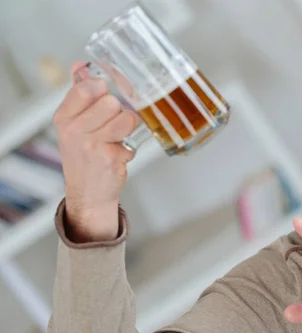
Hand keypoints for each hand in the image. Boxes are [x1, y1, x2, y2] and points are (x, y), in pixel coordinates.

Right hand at [53, 61, 137, 241]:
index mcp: (64, 118)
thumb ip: (78, 94)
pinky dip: (130, 147)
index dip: (101, 87)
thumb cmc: (84, 156)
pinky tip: (119, 153)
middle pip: (110, 101)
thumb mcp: (73, 124)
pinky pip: (132, 140)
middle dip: (118, 110)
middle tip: (113, 123)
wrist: (88, 193)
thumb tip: (80, 66)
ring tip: (119, 136)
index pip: (85, 88)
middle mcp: (75, 130)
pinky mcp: (111, 158)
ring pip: (126, 118)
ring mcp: (93, 145)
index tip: (105, 93)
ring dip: (128, 126)